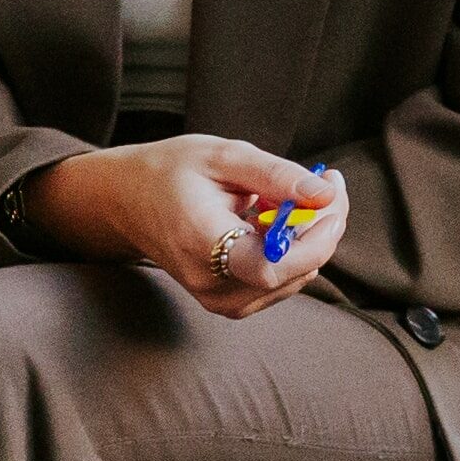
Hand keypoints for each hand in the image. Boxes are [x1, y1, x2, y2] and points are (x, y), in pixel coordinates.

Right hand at [25, 137, 348, 319]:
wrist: (127, 200)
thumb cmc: (171, 171)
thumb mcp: (222, 156)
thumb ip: (275, 175)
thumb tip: (327, 194)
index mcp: (201, 241)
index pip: (271, 266)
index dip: (314, 240)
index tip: (332, 200)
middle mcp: (210, 281)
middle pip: (292, 273)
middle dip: (323, 229)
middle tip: (327, 186)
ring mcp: (218, 300)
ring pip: (293, 280)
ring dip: (310, 240)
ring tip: (292, 198)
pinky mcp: (227, 304)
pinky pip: (279, 284)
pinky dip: (293, 254)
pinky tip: (276, 223)